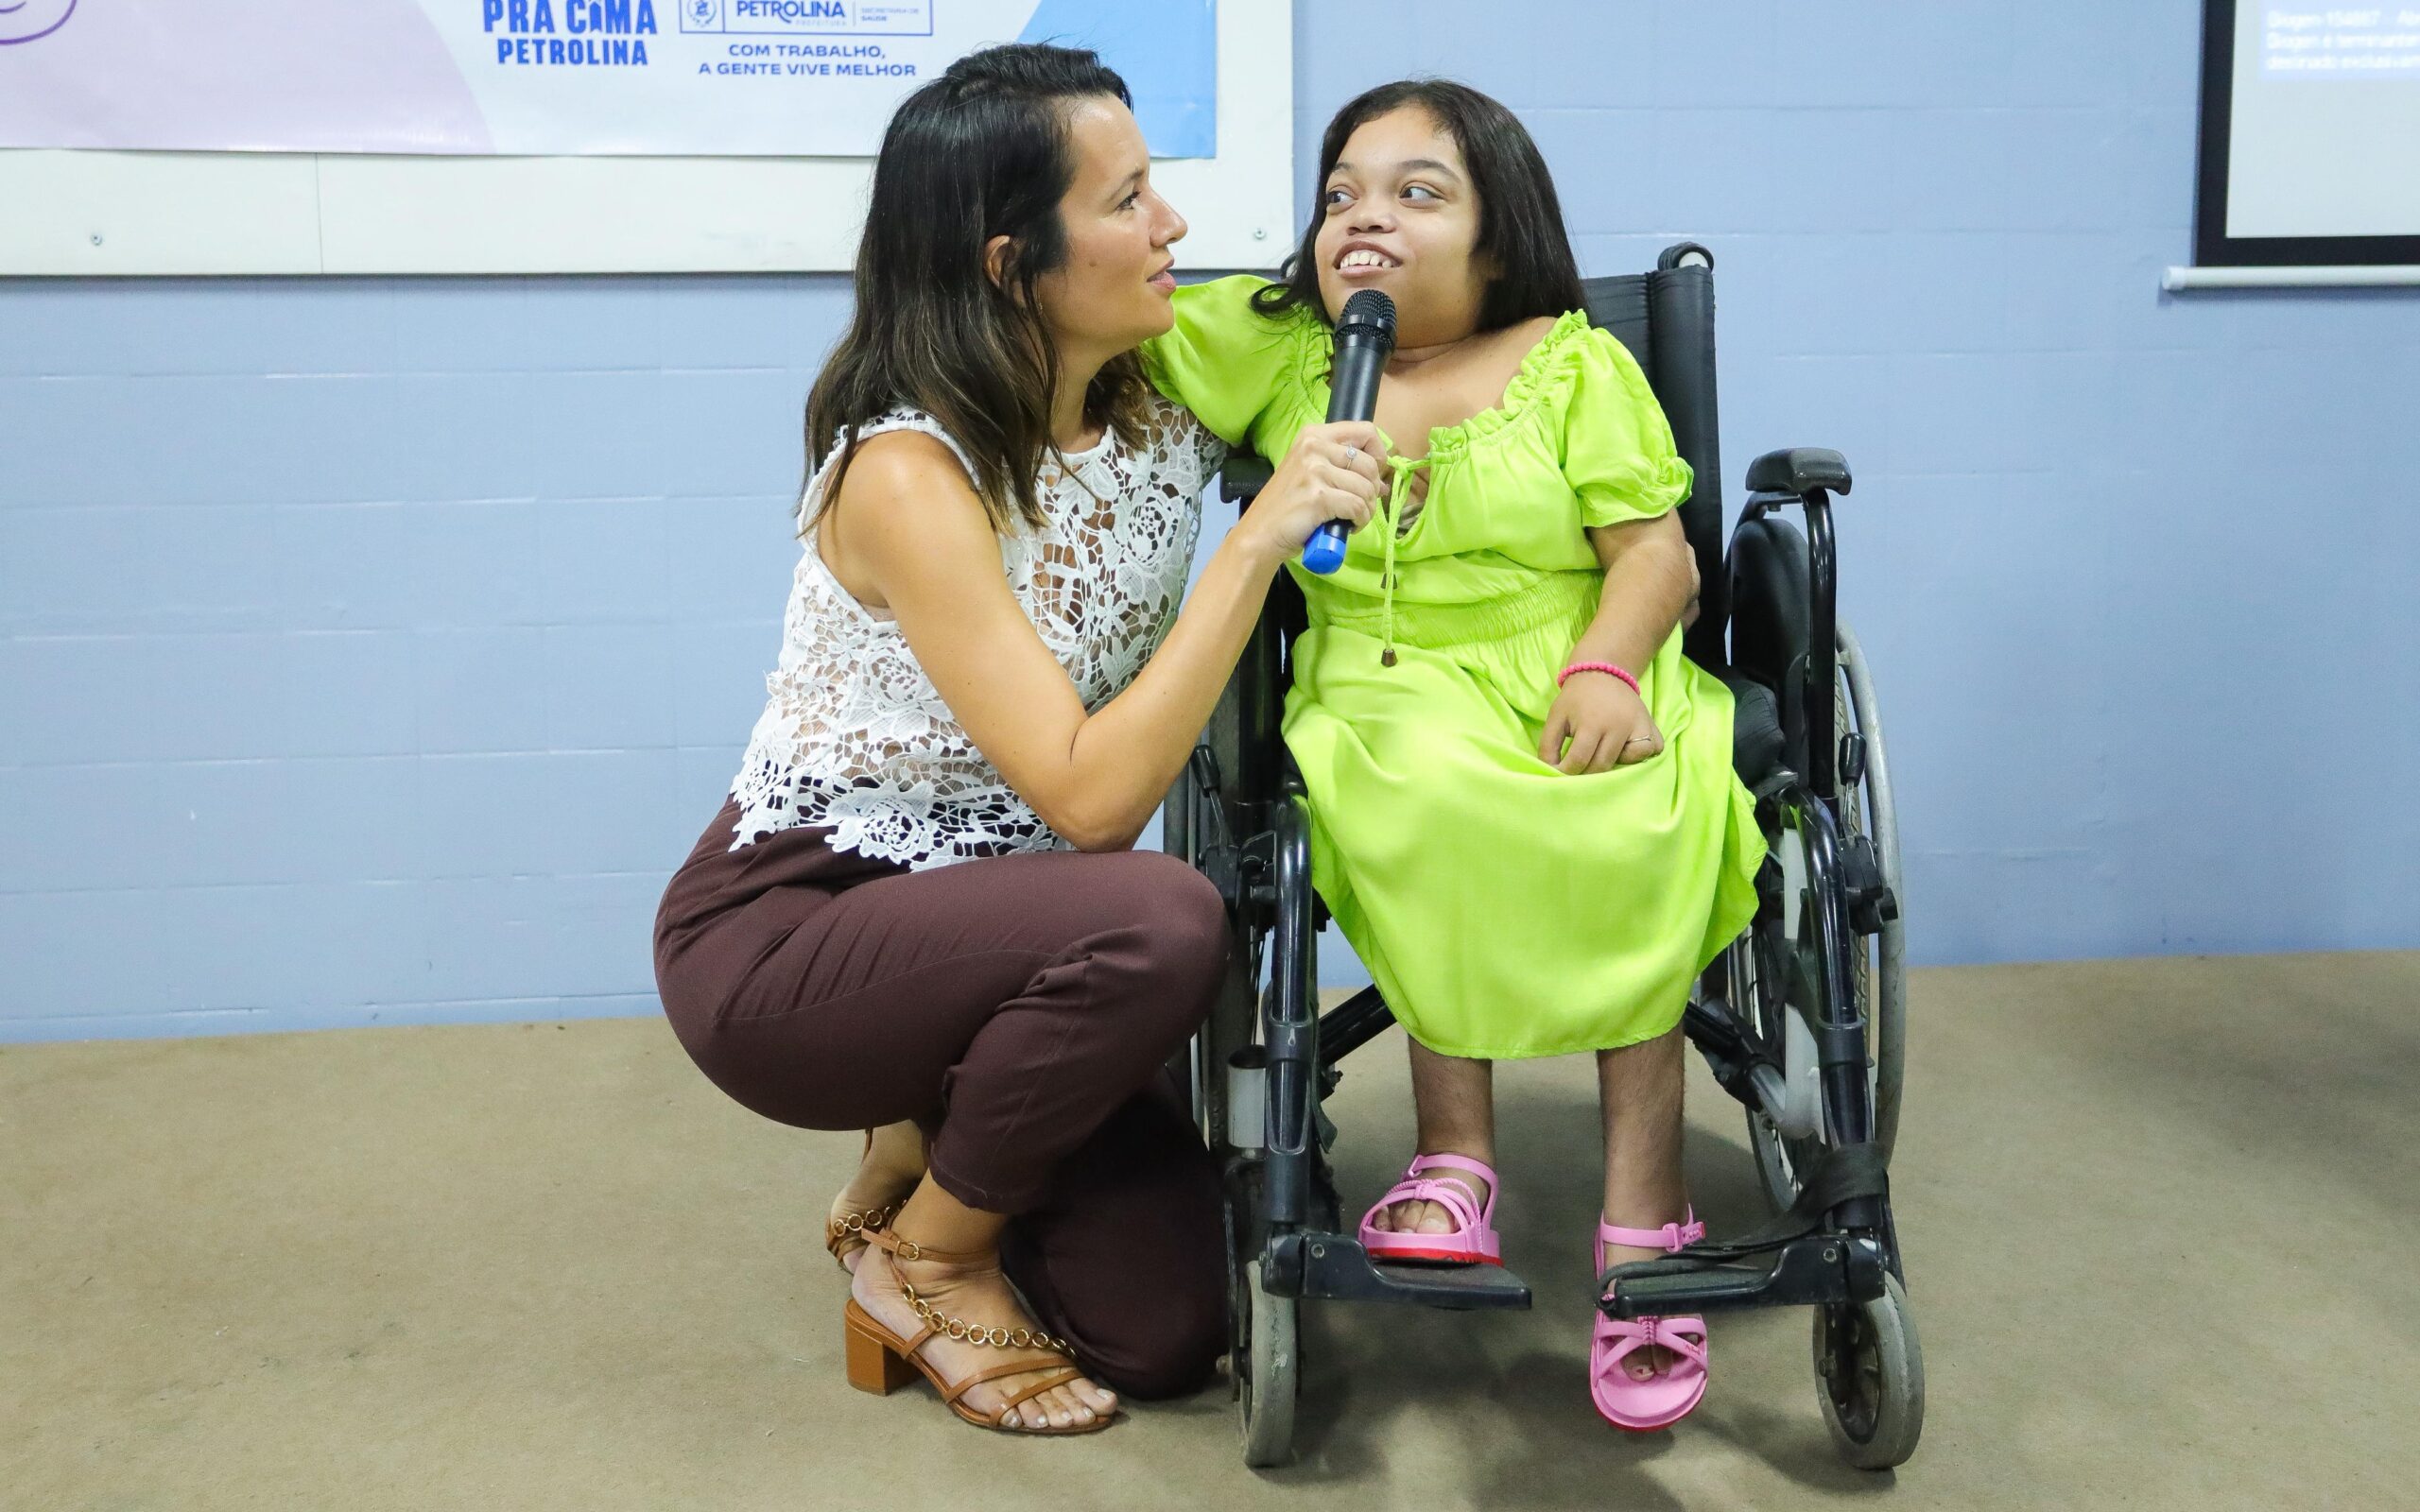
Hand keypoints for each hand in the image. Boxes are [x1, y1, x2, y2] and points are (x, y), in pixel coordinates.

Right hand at [1239, 421, 1383, 567]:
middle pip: (1369, 464)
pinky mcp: (1319, 496)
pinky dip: (1359, 521)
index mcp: (1313, 435)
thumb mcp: (1309, 472)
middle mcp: (1314, 446)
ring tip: (1352, 518)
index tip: (1372, 475)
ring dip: (1367, 509)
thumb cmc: (1286, 506)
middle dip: (1372, 490)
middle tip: (1359, 505)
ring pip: (1366, 488)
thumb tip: (1381, 480)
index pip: (1366, 431)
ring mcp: (1315, 470)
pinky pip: (1358, 507)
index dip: (1378, 454)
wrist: (1259, 534)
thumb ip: (1340, 466)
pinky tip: (1348, 526)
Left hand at [1539, 669, 1662, 773]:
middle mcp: (1619, 725)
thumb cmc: (1577, 698)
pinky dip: (1641, 754)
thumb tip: (1550, 771)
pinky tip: (1626, 746)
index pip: (1580, 759)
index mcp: (1592, 722)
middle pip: (1603, 765)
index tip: (1560, 772)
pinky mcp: (1652, 726)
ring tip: (1602, 752)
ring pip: (1629, 762)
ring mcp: (1639, 725)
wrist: (1603, 672)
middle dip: (1587, 772)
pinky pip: (1652, 750)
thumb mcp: (1556, 716)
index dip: (1566, 771)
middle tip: (1580, 765)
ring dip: (1613, 764)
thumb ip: (1548, 745)